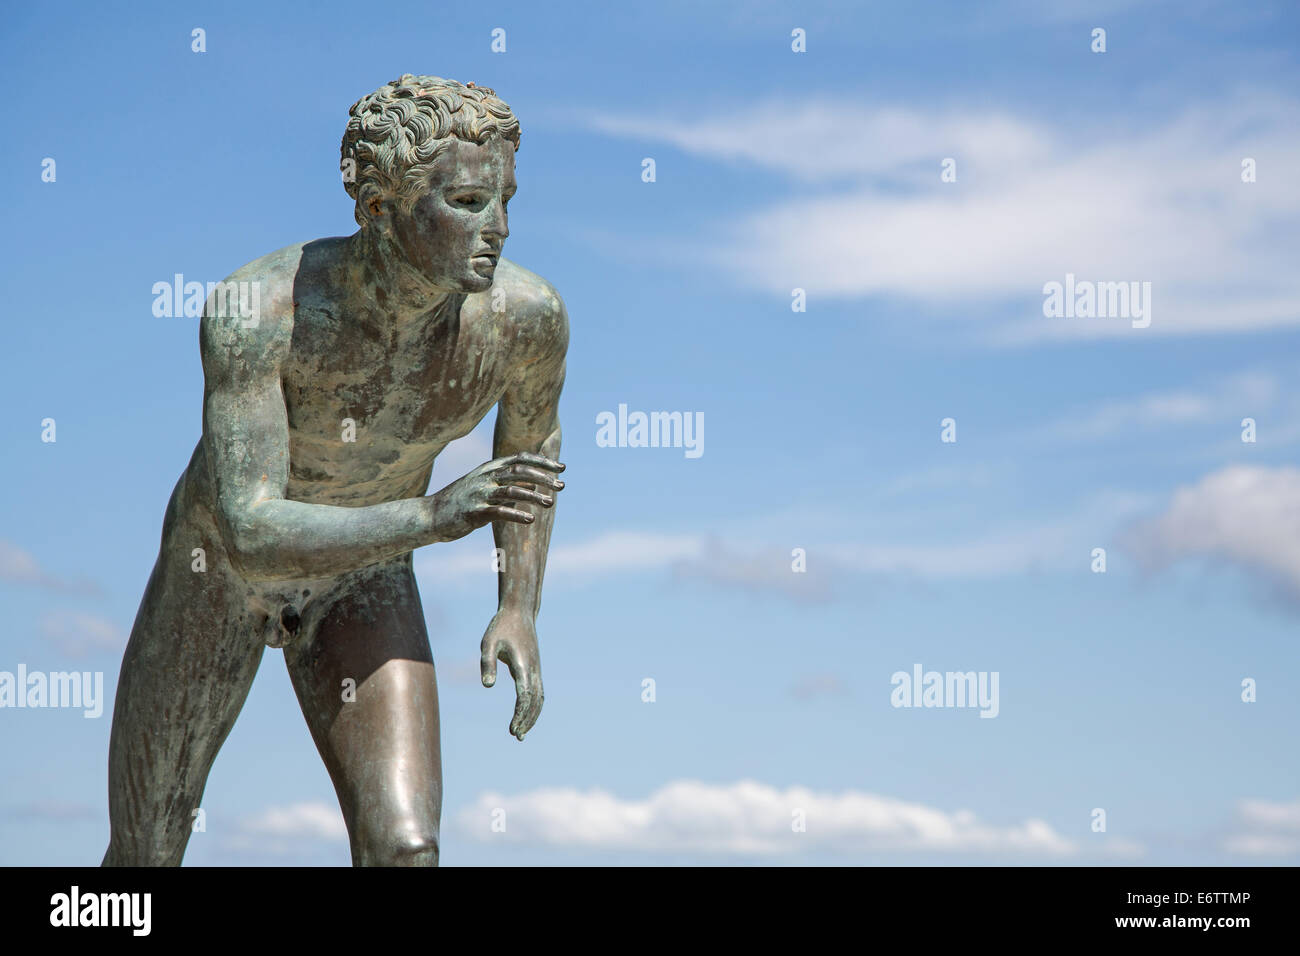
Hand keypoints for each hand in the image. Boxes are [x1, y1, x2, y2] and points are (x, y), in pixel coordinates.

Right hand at [428, 452, 563, 542]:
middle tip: (562, 486)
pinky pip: (498, 512)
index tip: (562, 468)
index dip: (542, 461)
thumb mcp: (485, 487)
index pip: (520, 458)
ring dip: (534, 496)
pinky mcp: (473, 512)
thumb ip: (508, 484)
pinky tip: (530, 520)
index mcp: (489, 469)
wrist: (430, 516)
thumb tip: (535, 483)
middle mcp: (485, 477)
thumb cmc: (462, 501)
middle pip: (519, 471)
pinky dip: (516, 514)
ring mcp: (479, 494)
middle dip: (543, 477)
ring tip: (550, 503)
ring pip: (511, 491)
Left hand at [480, 610, 542, 739]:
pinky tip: (525, 716)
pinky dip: (534, 707)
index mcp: (523, 665)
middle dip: (527, 720)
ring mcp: (536, 669)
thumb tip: (488, 686)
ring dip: (532, 717)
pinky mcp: (534, 668)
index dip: (520, 714)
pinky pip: (538, 692)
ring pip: (540, 698)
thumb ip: (487, 663)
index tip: (513, 729)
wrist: (519, 612)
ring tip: (521, 733)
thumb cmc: (501, 627)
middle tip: (516, 736)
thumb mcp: (488, 643)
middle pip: (535, 701)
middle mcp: (533, 670)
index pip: (525, 696)